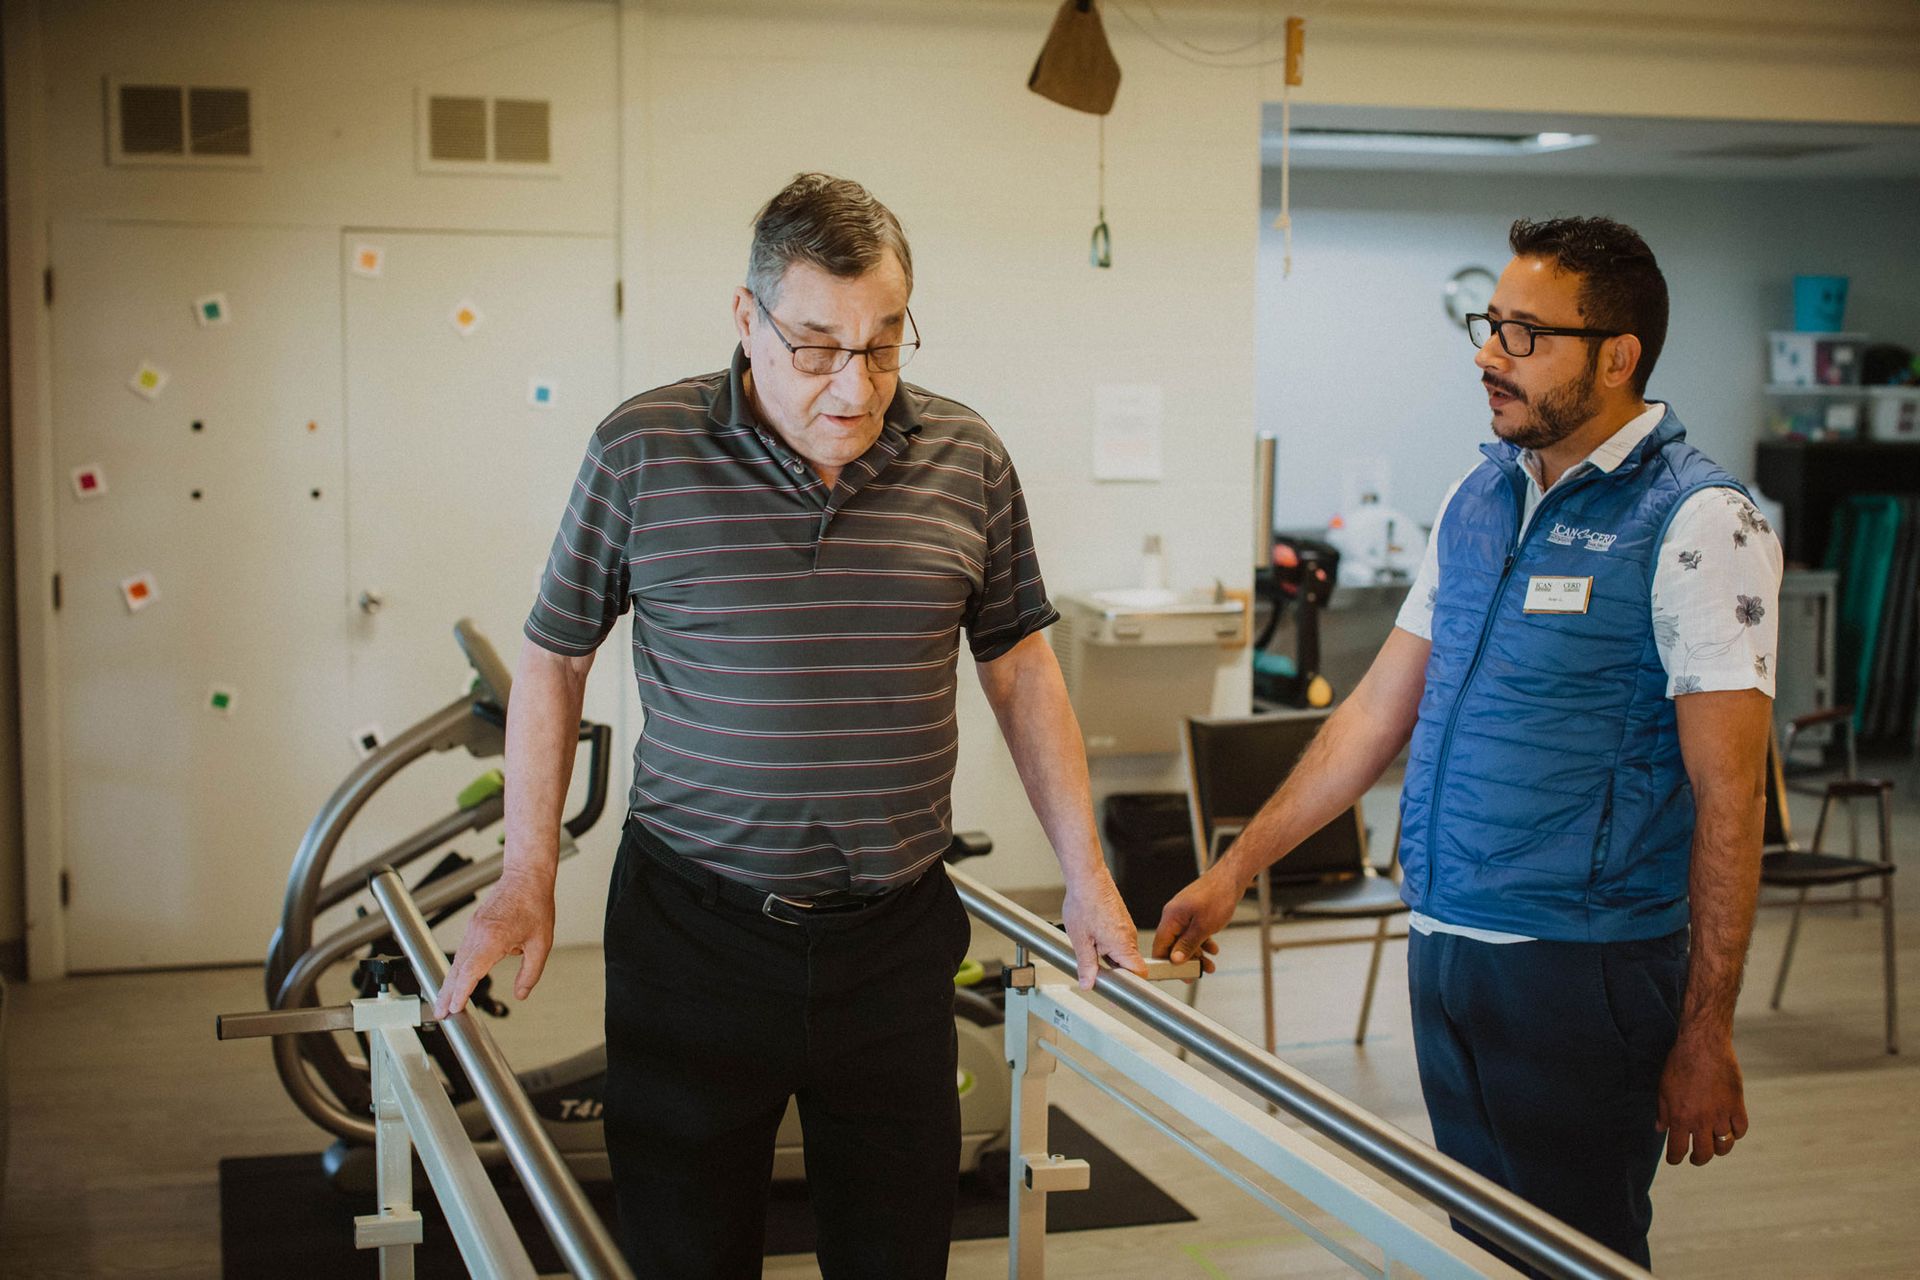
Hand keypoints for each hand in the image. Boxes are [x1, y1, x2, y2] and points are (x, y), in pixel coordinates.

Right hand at [433, 870, 555, 1018]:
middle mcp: (478, 933)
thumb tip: (521, 994)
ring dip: (450, 982)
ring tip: (444, 1003)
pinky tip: (456, 980)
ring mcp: (473, 928)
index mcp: (494, 938)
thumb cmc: (536, 905)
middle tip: (441, 1013)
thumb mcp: (541, 944)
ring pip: (457, 960)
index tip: (454, 1007)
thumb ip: (530, 973)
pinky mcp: (474, 925)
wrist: (527, 877)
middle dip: (447, 993)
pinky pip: (462, 951)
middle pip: (457, 969)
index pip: (471, 971)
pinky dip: (457, 968)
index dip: (461, 992)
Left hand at [1060, 875, 1146, 989]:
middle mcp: (1130, 937)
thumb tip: (1088, 984)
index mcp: (1123, 945)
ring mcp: (1127, 928)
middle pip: (1129, 965)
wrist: (1087, 877)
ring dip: (1108, 957)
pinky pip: (1118, 940)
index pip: (1139, 974)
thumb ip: (1086, 966)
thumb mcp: (1080, 940)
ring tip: (1088, 947)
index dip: (1130, 986)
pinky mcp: (1121, 921)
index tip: (1119, 994)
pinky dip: (1107, 944)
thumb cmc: (1085, 903)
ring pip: (1122, 952)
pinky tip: (1091, 936)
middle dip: (1113, 971)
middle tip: (1094, 972)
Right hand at [1150, 866, 1236, 974]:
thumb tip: (1175, 960)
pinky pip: (1193, 932)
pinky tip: (1213, 949)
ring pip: (1185, 940)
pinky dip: (1202, 942)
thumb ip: (1188, 945)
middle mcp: (1174, 916)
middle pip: (1173, 945)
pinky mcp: (1193, 913)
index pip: (1160, 946)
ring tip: (1209, 966)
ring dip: (1197, 954)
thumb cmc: (1218, 897)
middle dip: (1185, 961)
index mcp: (1171, 918)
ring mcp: (1184, 914)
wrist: (1231, 878)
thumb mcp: (1204, 927)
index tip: (1176, 976)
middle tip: (1196, 974)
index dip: (1165, 963)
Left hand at [1656, 1031, 1747, 1165]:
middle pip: (1704, 1154)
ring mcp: (1721, 1114)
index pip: (1678, 1149)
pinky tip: (1730, 1130)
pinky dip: (1736, 1133)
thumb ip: (1663, 1112)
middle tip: (1695, 1158)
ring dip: (1718, 1149)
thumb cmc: (1679, 1064)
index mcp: (1681, 1118)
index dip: (1675, 1159)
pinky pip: (1740, 1130)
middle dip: (1698, 1159)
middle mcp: (1702, 1120)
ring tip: (1713, 1146)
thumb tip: (1660, 1129)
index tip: (1676, 1160)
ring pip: (1724, 1145)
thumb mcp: (1663, 1088)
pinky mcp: (1737, 1105)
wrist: (1703, 1045)